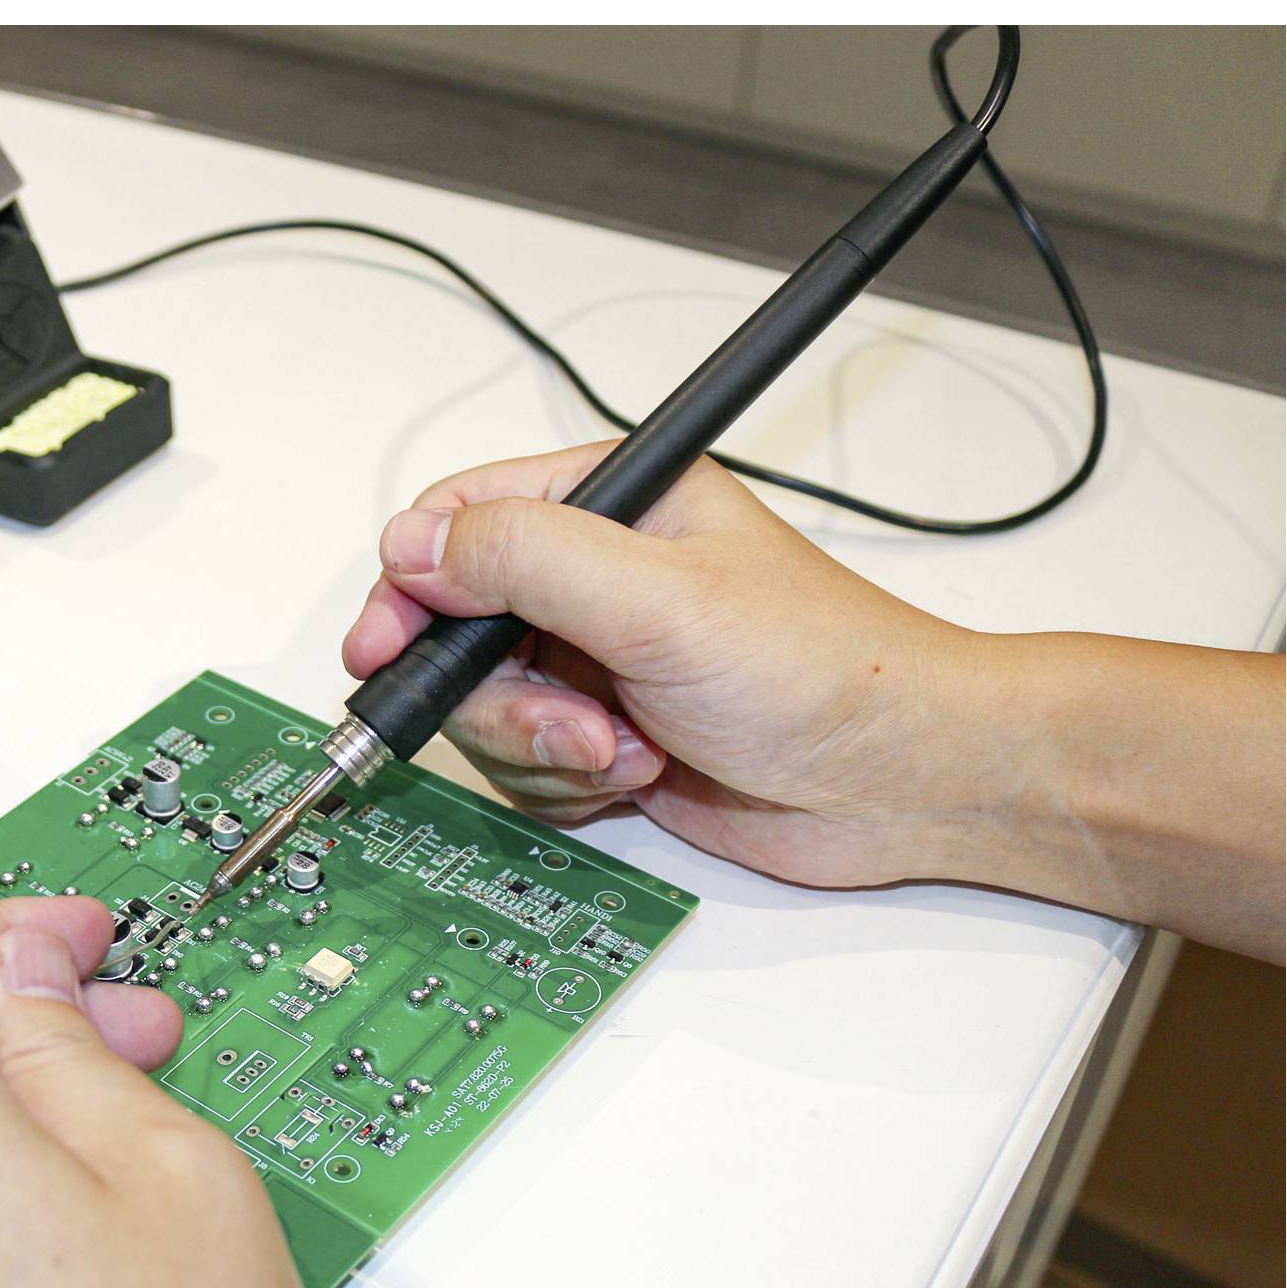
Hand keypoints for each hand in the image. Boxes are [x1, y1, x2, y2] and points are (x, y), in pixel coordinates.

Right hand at [344, 441, 988, 888]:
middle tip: (563, 722)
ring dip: (541, 747)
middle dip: (496, 695)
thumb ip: (525, 558)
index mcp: (610, 502)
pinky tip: (639, 774)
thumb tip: (413, 545)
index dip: (409, 584)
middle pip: (454, 631)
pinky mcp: (602, 735)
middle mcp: (593, 576)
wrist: (900, 782)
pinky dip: (566, 785)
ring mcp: (594, 660)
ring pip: (483, 710)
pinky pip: (523, 766)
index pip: (458, 520)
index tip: (386, 647)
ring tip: (623, 750)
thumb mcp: (658, 597)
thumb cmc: (824, 670)